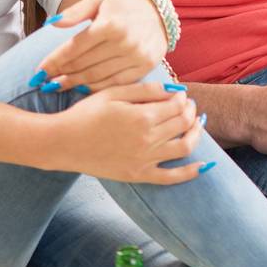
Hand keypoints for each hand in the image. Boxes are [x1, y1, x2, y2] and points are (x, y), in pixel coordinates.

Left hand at [35, 0, 167, 91]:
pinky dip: (96, 88)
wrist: (158, 10)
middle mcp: (125, 41)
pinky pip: (115, 83)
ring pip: (98, 77)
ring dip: (74, 83)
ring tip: (57, 86)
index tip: (38, 71)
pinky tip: (81, 88)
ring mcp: (137, 56)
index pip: (75, 47)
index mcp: (111, 24)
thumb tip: (52, 23)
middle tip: (44, 82)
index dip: (54, 60)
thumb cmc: (122, 5)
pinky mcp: (145, 67)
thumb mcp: (98, 0)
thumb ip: (75, 12)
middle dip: (61, 74)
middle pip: (84, 64)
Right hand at [51, 84, 203, 183]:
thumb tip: (173, 89)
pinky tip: (202, 165)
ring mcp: (144, 160)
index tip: (180, 95)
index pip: (177, 106)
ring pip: (184, 147)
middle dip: (190, 112)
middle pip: (183, 124)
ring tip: (195, 125)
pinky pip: (170, 178)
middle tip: (188, 107)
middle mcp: (147, 139)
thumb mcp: (113, 93)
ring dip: (196, 135)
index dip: (183, 98)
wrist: (63, 143)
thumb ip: (145, 89)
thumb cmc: (86, 114)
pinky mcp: (138, 175)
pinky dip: (190, 172)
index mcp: (142, 116)